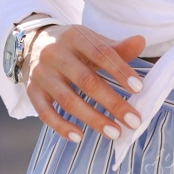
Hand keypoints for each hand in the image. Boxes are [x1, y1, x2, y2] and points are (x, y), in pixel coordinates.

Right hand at [23, 24, 147, 144]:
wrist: (32, 44)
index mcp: (74, 36)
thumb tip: (141, 42)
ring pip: (68, 100)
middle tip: (133, 120)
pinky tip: (79, 137)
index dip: (120, 71)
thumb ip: (116, 47)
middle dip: (112, 102)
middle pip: (86, 81)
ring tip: (114, 132)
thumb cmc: (72, 47)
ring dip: (92, 118)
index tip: (139, 89)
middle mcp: (55, 54)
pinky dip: (61, 126)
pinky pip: (45, 112)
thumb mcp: (92, 41)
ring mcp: (42, 73)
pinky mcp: (32, 91)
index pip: (101, 53)